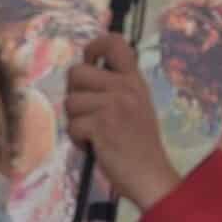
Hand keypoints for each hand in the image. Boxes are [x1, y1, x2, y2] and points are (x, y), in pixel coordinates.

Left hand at [65, 34, 180, 209]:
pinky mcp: (101, 126)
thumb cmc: (140, 147)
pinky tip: (94, 147)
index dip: (94, 47)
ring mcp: (113, 106)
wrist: (151, 177)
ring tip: (94, 134)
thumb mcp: (138, 107)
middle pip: (77, 72)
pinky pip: (72, 125)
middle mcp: (125, 89)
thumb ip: (118, 88)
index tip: (89, 61)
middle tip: (87, 112)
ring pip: (71, 101)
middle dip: (74, 94)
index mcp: (135, 82)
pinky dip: (78, 140)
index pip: (115, 43)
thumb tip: (84, 74)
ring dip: (76, 121)